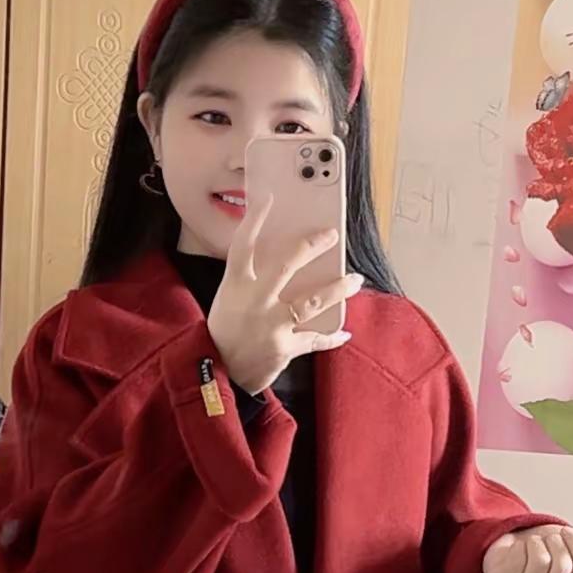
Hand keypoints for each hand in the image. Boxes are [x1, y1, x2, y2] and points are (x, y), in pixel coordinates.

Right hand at [208, 195, 361, 395]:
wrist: (218, 374)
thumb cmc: (226, 331)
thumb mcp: (229, 299)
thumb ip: (251, 279)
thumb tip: (284, 256)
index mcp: (236, 285)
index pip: (243, 245)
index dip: (255, 220)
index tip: (269, 198)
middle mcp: (254, 301)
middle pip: (287, 265)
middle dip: (312, 246)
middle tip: (332, 235)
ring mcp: (271, 325)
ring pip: (312, 301)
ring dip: (338, 289)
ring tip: (355, 280)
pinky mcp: (284, 349)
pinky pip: (315, 339)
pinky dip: (331, 337)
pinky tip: (344, 332)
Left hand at [483, 525, 572, 572]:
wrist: (507, 547)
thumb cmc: (539, 547)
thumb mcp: (565, 540)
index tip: (566, 531)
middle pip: (563, 567)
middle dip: (557, 542)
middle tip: (548, 537)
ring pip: (541, 562)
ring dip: (537, 543)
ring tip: (532, 543)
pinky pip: (517, 561)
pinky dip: (518, 546)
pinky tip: (516, 550)